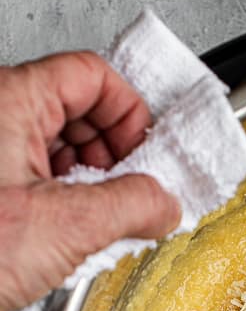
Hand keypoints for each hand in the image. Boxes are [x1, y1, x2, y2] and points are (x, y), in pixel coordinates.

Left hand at [0, 50, 179, 310]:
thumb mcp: (67, 228)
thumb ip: (132, 206)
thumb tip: (164, 203)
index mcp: (10, 99)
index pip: (92, 75)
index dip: (130, 112)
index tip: (149, 155)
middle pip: (75, 107)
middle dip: (114, 151)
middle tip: (133, 191)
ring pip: (55, 144)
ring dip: (90, 180)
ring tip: (102, 219)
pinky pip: (33, 175)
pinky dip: (63, 199)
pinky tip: (71, 235)